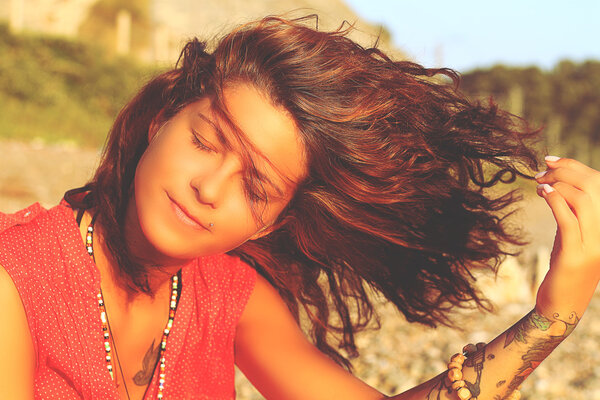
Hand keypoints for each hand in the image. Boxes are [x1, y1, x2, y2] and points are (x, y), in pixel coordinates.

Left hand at [534, 156, 599, 325]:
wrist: (562, 304)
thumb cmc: (566, 267)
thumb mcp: (573, 233)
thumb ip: (572, 210)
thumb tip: (557, 180)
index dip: (577, 167)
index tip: (552, 159)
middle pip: (594, 188)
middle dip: (566, 171)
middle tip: (541, 170)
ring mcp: (595, 245)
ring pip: (583, 200)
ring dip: (558, 183)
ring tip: (539, 182)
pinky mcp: (576, 255)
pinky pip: (568, 219)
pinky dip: (554, 199)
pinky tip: (542, 192)